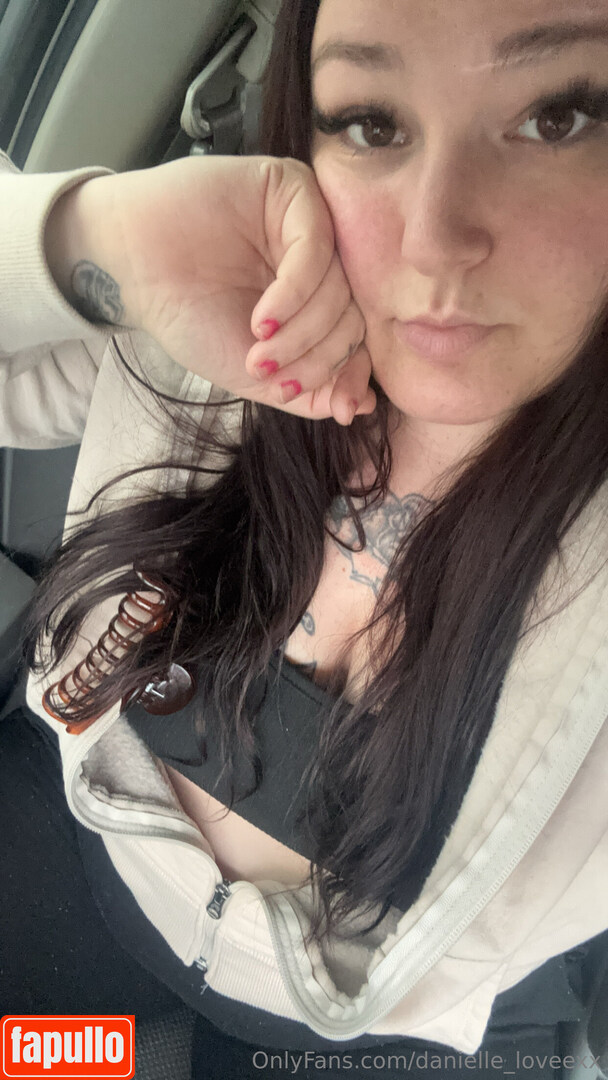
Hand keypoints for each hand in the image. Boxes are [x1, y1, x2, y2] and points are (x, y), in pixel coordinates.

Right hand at [54, 156, 375, 425]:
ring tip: (258, 352)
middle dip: (319, 358)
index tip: (342, 407)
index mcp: (315, 300)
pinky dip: (294, 294)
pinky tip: (262, 321)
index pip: (357, 337)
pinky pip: (317, 247)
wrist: (130, 268)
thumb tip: (363, 405)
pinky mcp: (292, 189)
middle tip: (275, 379)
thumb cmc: (186, 315)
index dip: (353, 374)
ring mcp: (309, 224)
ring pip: (339, 287)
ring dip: (303, 332)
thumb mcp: (254, 372)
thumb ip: (309, 390)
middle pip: (352, 315)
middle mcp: (321, 261)